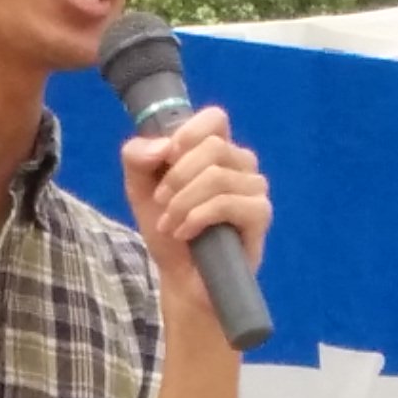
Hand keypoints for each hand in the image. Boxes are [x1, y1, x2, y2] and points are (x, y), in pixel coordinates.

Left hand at [122, 105, 270, 333]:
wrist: (181, 278)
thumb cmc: (167, 230)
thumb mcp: (139, 190)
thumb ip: (137, 158)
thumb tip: (162, 146)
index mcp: (217, 150)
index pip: (215, 118)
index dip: (188, 133)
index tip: (166, 159)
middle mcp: (241, 164)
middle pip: (213, 147)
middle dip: (177, 177)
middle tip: (161, 203)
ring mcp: (254, 189)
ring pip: (217, 176)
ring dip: (183, 203)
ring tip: (170, 225)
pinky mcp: (260, 215)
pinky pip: (227, 203)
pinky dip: (197, 217)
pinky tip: (185, 233)